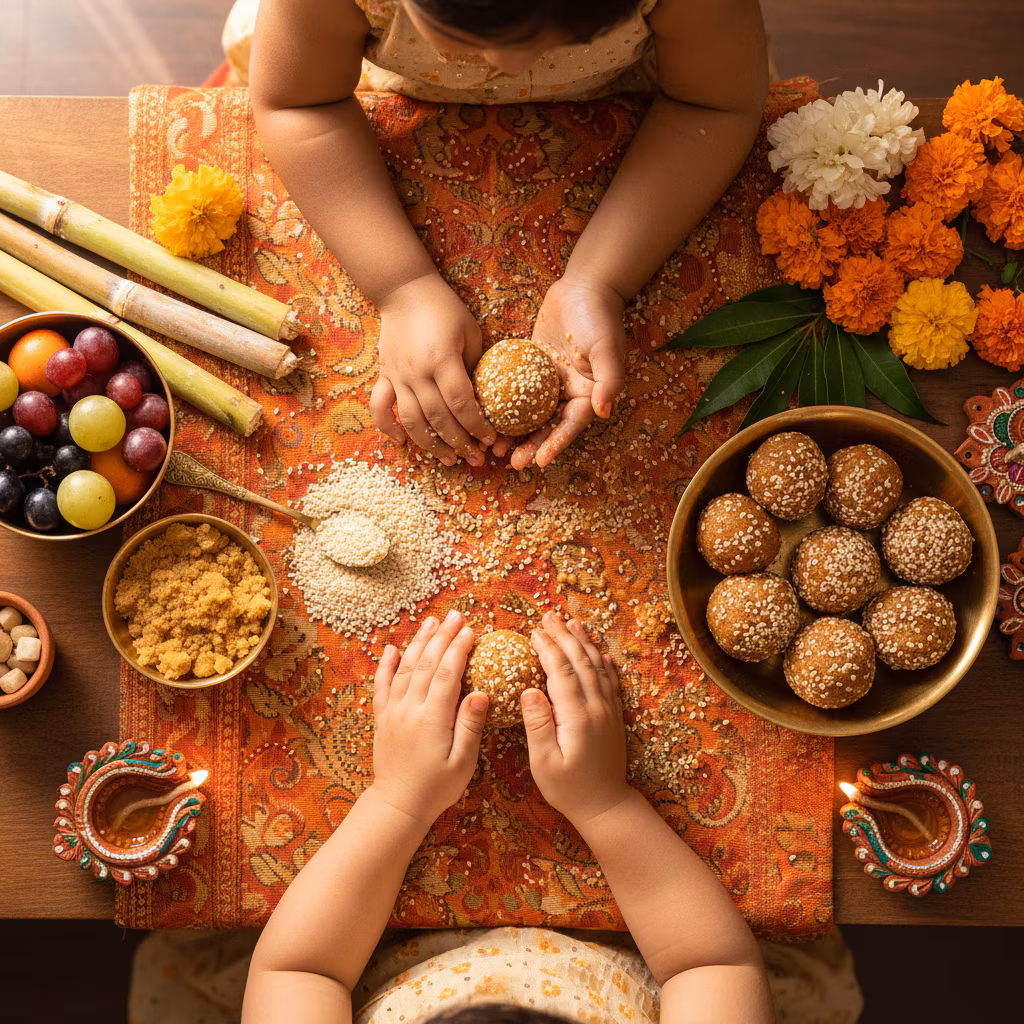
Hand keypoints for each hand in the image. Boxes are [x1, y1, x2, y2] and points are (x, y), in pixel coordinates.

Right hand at [370, 273, 495, 466]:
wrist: (405, 289)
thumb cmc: (445, 309)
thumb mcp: (471, 333)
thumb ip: (476, 367)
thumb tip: (488, 400)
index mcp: (442, 360)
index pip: (461, 403)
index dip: (477, 426)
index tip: (490, 438)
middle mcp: (417, 372)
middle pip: (438, 418)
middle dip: (460, 442)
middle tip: (476, 458)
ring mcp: (397, 375)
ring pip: (412, 421)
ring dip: (431, 445)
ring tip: (449, 459)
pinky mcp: (384, 375)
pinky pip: (380, 407)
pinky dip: (388, 428)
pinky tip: (401, 442)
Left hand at [371, 611, 487, 824]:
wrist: (398, 805)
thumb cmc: (436, 788)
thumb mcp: (462, 763)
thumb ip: (470, 726)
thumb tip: (480, 693)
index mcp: (432, 719)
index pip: (447, 674)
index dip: (459, 649)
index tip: (471, 631)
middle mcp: (409, 709)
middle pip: (426, 664)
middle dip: (442, 636)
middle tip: (456, 615)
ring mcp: (392, 711)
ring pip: (405, 668)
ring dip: (419, 642)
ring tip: (431, 621)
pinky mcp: (382, 718)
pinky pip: (381, 685)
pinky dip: (385, 665)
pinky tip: (391, 648)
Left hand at [494, 275, 625, 469]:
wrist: (584, 288)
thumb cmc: (600, 318)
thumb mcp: (608, 349)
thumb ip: (609, 381)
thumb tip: (603, 412)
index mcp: (589, 395)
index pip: (570, 426)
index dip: (555, 445)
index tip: (540, 461)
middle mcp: (569, 394)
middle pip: (547, 427)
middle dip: (531, 447)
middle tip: (512, 462)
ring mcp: (548, 383)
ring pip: (528, 415)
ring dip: (514, 433)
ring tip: (496, 447)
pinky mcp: (531, 368)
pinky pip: (514, 391)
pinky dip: (502, 405)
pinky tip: (485, 415)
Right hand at [522, 611, 630, 825]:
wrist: (607, 806)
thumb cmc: (568, 789)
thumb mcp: (544, 763)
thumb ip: (537, 725)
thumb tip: (528, 690)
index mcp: (577, 716)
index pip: (560, 671)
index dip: (547, 648)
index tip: (533, 632)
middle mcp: (596, 707)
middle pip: (579, 661)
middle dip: (563, 636)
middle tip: (547, 616)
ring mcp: (609, 710)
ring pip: (597, 666)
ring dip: (584, 643)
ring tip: (571, 623)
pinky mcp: (615, 716)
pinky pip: (611, 681)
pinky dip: (604, 662)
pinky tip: (599, 652)